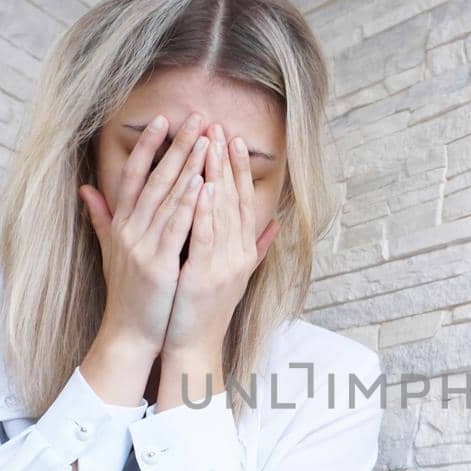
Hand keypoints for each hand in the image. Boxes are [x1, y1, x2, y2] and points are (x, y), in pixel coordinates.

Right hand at [78, 112, 210, 352]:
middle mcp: (129, 230)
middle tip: (197, 118)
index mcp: (121, 224)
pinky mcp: (158, 266)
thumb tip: (84, 188)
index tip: (163, 119)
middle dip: (177, 146)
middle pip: (155, 179)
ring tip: (206, 140)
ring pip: (167, 198)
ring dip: (188, 167)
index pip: (134, 175)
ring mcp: (142, 247)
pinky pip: (176, 230)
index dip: (147, 146)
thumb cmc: (127, 291)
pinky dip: (188, 206)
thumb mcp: (110, 249)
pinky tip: (203, 184)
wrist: (129, 332)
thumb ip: (100, 216)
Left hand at [161, 123, 280, 360]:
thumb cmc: (205, 308)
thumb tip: (275, 225)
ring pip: (222, 212)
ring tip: (210, 144)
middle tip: (220, 126)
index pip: (244, 200)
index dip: (240, 169)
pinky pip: (206, 237)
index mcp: (244, 250)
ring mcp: (225, 264)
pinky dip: (204, 210)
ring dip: (216, 175)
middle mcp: (239, 253)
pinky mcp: (206, 275)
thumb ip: (255, 246)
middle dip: (227, 161)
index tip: (232, 138)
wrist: (194, 344)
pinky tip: (200, 185)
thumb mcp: (235, 273)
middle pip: (235, 199)